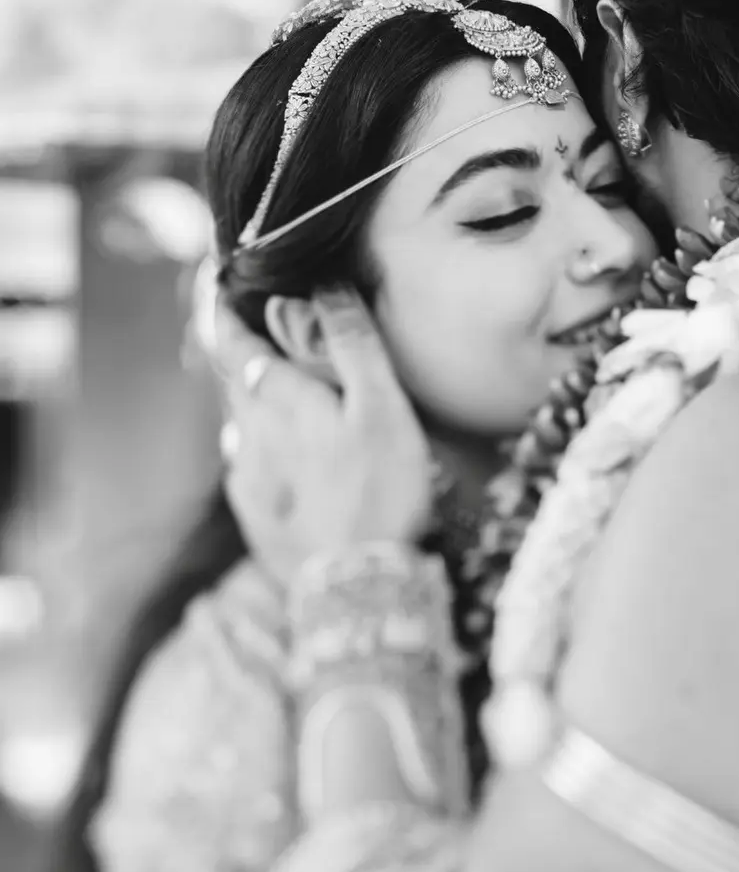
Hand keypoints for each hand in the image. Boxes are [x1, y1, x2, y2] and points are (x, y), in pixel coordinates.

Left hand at [216, 287, 436, 584]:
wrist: (357, 587)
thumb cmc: (379, 491)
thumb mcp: (381, 408)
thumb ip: (353, 343)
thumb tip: (326, 284)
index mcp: (277, 399)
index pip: (235, 341)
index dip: (226, 311)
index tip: (225, 285)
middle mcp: (251, 434)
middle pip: (236, 382)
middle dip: (246, 354)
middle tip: (262, 331)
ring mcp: (249, 480)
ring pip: (243, 427)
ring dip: (256, 406)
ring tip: (277, 397)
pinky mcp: (257, 519)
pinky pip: (249, 471)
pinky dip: (262, 452)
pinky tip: (279, 460)